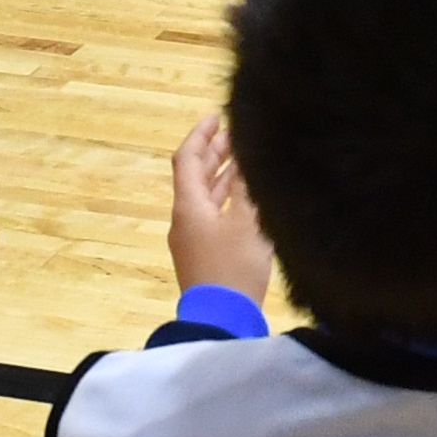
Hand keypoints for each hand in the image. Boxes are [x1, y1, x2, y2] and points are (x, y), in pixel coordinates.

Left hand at [166, 112, 275, 300]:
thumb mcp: (246, 224)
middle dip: (215, 152)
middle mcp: (186, 217)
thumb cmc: (232, 267)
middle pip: (196, 175)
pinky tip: (248, 197)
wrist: (221, 319)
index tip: (218, 117)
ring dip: (224, 175)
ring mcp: (194, 237)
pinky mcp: (206, 253)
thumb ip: (248, 188)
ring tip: (246, 158)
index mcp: (189, 205)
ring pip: (206, 196)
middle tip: (237, 134)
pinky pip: (215, 214)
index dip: (201, 134)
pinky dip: (229, 198)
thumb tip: (250, 159)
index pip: (187, 158)